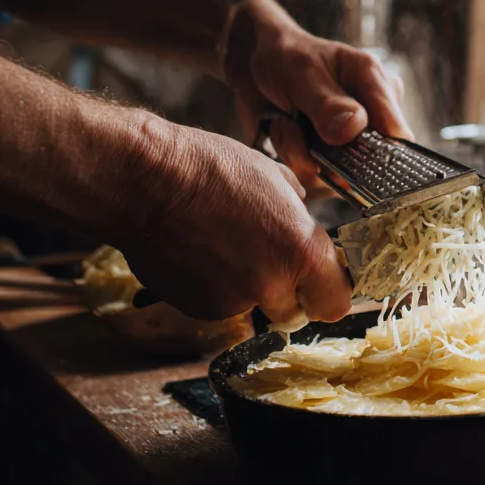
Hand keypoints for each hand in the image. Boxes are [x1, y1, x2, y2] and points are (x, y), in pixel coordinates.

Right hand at [117, 117, 351, 325]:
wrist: (147, 181)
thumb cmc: (209, 169)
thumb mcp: (273, 177)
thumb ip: (297, 211)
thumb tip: (300, 216)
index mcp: (302, 251)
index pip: (338, 300)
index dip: (330, 292)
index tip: (323, 282)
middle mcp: (272, 283)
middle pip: (299, 314)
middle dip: (290, 296)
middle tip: (272, 266)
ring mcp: (234, 301)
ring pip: (256, 309)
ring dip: (250, 291)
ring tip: (227, 251)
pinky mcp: (200, 309)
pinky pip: (221, 308)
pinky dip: (216, 291)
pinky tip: (202, 257)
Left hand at [223, 0, 410, 191]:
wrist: (250, 65)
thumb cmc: (285, 56)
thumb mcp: (303, 72)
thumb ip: (328, 102)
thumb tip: (354, 129)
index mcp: (376, 86)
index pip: (398, 134)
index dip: (377, 151)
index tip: (339, 147)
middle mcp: (370, 118)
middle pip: (368, 164)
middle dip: (326, 155)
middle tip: (294, 125)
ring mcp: (350, 143)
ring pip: (338, 178)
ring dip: (302, 155)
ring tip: (284, 124)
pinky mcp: (327, 161)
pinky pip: (315, 181)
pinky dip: (291, 160)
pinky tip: (282, 132)